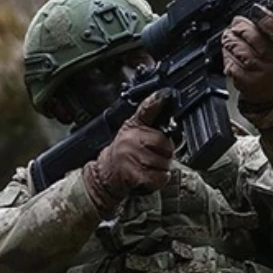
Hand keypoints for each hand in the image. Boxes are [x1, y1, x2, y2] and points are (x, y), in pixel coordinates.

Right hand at [81, 91, 174, 217]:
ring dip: (163, 166)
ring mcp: (132, 157)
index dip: (157, 102)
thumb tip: (163, 97)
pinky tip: (152, 175)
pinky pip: (159, 176)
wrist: (106, 172)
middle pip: (164, 143)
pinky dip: (161, 178)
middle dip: (167, 151)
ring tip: (152, 165)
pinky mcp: (134, 175)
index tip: (165, 94)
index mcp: (133, 126)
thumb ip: (148, 113)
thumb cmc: (124, 150)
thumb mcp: (132, 127)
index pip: (148, 110)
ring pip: (164, 161)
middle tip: (158, 154)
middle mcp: (131, 139)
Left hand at [222, 6, 272, 106]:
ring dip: (230, 38)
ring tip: (232, 38)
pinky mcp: (244, 80)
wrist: (271, 92)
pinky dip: (226, 54)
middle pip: (250, 33)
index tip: (255, 10)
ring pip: (236, 45)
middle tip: (238, 24)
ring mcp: (258, 71)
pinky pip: (228, 59)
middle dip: (240, 25)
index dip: (262, 15)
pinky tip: (232, 54)